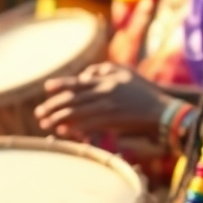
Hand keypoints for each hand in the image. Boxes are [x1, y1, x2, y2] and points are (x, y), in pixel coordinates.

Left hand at [36, 63, 171, 138]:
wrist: (162, 110)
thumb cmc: (143, 91)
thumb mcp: (124, 73)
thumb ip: (103, 70)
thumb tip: (84, 74)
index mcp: (106, 78)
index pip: (78, 82)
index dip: (60, 85)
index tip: (46, 88)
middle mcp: (104, 90)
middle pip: (73, 98)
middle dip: (53, 106)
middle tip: (39, 113)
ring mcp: (108, 105)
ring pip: (78, 111)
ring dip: (59, 118)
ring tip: (45, 124)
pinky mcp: (113, 120)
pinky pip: (89, 124)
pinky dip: (75, 127)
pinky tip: (64, 131)